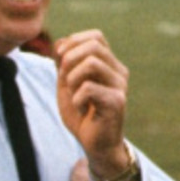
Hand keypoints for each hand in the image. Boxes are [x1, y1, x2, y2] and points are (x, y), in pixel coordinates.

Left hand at [54, 30, 129, 178]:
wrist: (94, 143)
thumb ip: (63, 63)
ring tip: (73, 94)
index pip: (96, 36)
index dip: (74, 41)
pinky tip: (81, 109)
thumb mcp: (66, 84)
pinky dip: (76, 98)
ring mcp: (120, 86)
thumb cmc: (81, 113)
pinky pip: (89, 88)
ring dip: (72, 78)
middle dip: (70, 58)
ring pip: (92, 63)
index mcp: (108, 64)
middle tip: (63, 78)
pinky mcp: (117, 102)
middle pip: (94, 46)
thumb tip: (60, 43)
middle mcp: (118, 72)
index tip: (59, 58)